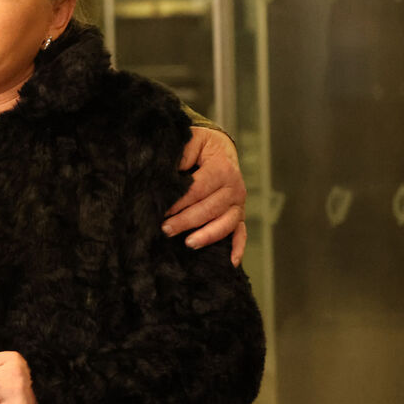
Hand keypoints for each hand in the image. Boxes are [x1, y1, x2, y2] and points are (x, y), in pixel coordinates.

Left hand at [164, 126, 246, 264]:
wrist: (221, 148)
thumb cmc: (200, 146)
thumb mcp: (191, 141)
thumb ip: (181, 153)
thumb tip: (168, 173)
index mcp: (222, 168)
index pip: (198, 189)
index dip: (180, 201)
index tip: (161, 210)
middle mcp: (234, 187)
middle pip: (209, 208)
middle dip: (186, 221)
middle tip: (165, 230)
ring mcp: (239, 203)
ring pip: (225, 223)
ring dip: (207, 235)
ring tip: (188, 244)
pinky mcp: (239, 214)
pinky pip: (241, 232)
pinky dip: (238, 248)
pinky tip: (231, 262)